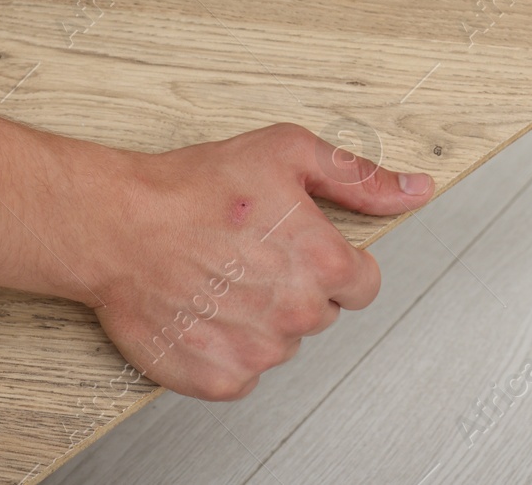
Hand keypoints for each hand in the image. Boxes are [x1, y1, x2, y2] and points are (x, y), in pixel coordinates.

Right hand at [90, 123, 432, 400]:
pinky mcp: (218, 378)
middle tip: (250, 254)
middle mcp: (296, 314)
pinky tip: (204, 309)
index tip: (299, 246)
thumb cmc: (193, 187)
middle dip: (295, 286)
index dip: (333, 261)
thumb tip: (414, 190)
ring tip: (220, 277)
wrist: (116, 225)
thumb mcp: (289, 152)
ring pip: (281, 342)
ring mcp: (257, 352)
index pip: (363, 284)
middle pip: (320, 312)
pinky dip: (227, 348)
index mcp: (324, 262)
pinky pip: (244, 374)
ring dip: (260, 318)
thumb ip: (360, 178)